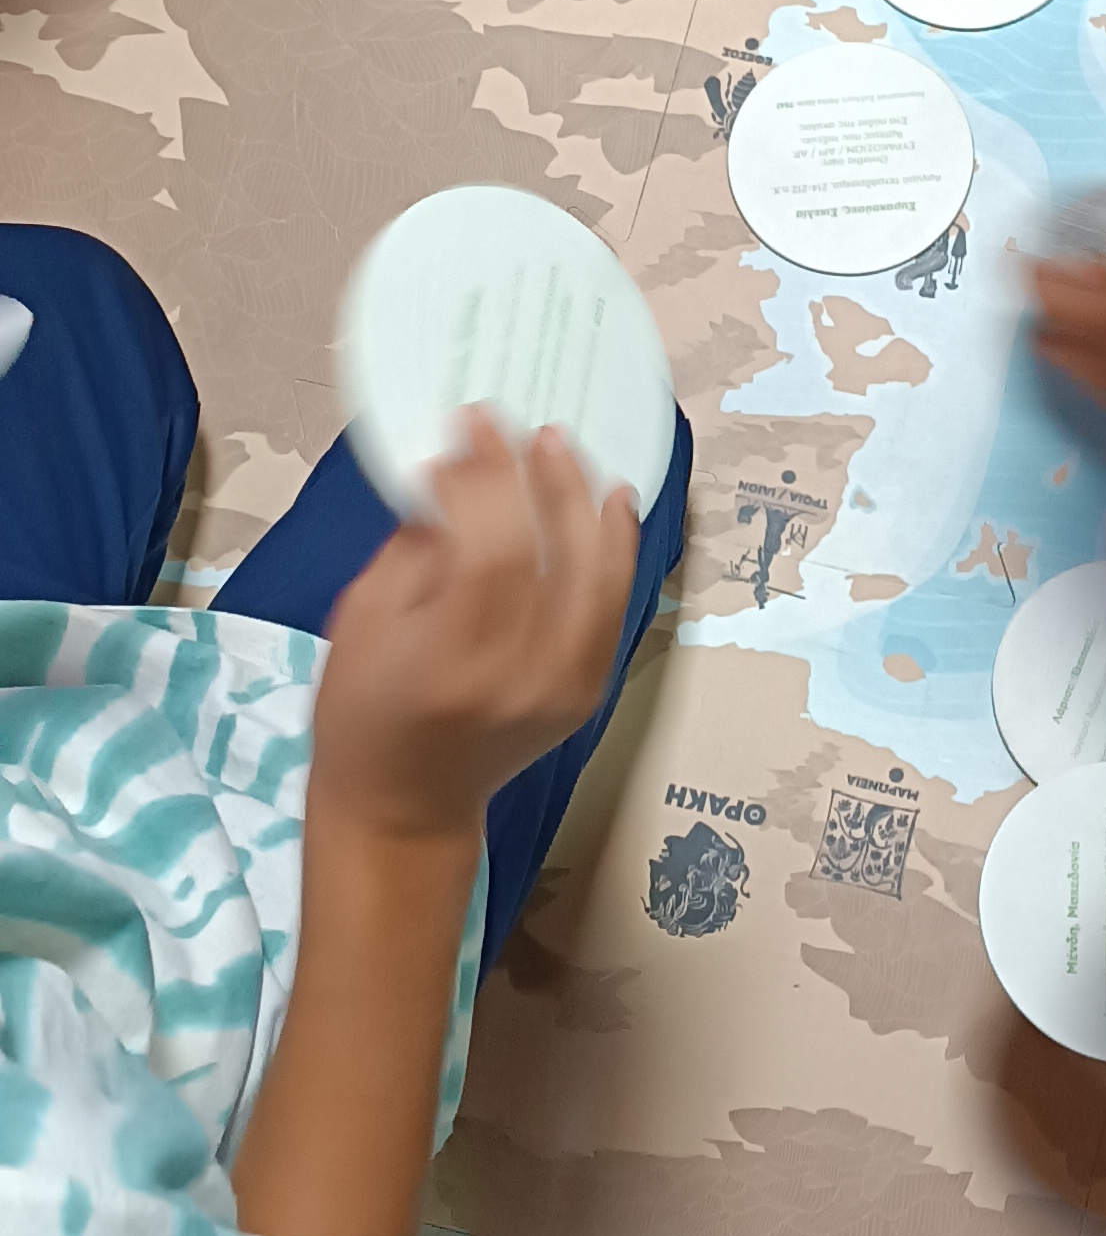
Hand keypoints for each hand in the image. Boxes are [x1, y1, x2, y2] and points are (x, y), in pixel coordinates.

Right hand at [309, 411, 640, 848]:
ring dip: (586, 506)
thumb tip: (462, 475)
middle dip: (540, 480)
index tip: (469, 429)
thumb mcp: (363, 620)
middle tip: (525, 429)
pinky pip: (612, 608)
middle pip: (552, 558)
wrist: (404, 807)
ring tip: (568, 453)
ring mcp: (562, 691)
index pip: (490, 552)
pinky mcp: (586, 694)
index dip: (485, 480)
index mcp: (448, 663)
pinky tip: (607, 506)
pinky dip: (614, 551)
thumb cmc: (361, 711)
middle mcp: (517, 679)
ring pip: (597, 580)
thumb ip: (417, 548)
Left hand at [1031, 252, 1105, 433]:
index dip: (1032, 269)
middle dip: (1050, 308)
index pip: (1040, 289)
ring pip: (1063, 361)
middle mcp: (1105, 360)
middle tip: (1071, 287)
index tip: (1036, 259)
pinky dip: (1096, 363)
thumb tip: (1072, 266)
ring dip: (1071, 336)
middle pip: (1044, 330)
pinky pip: (1091, 383)